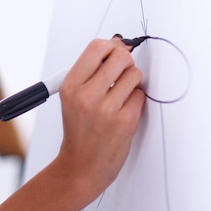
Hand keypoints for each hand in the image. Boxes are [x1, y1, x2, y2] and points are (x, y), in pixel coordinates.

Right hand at [57, 37, 145, 197]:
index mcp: (70, 86)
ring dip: (131, 82)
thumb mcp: (72, 97)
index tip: (114, 52)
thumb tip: (117, 45)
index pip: (96, 48)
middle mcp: (86, 95)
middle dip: (125, 62)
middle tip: (120, 74)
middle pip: (120, 56)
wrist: (80, 165)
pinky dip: (135, 101)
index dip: (111, 46)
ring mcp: (106, 109)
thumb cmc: (79, 130)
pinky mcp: (124, 122)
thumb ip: (91, 71)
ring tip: (120, 95)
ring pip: (134, 74)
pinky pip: (140, 95)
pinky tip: (124, 110)